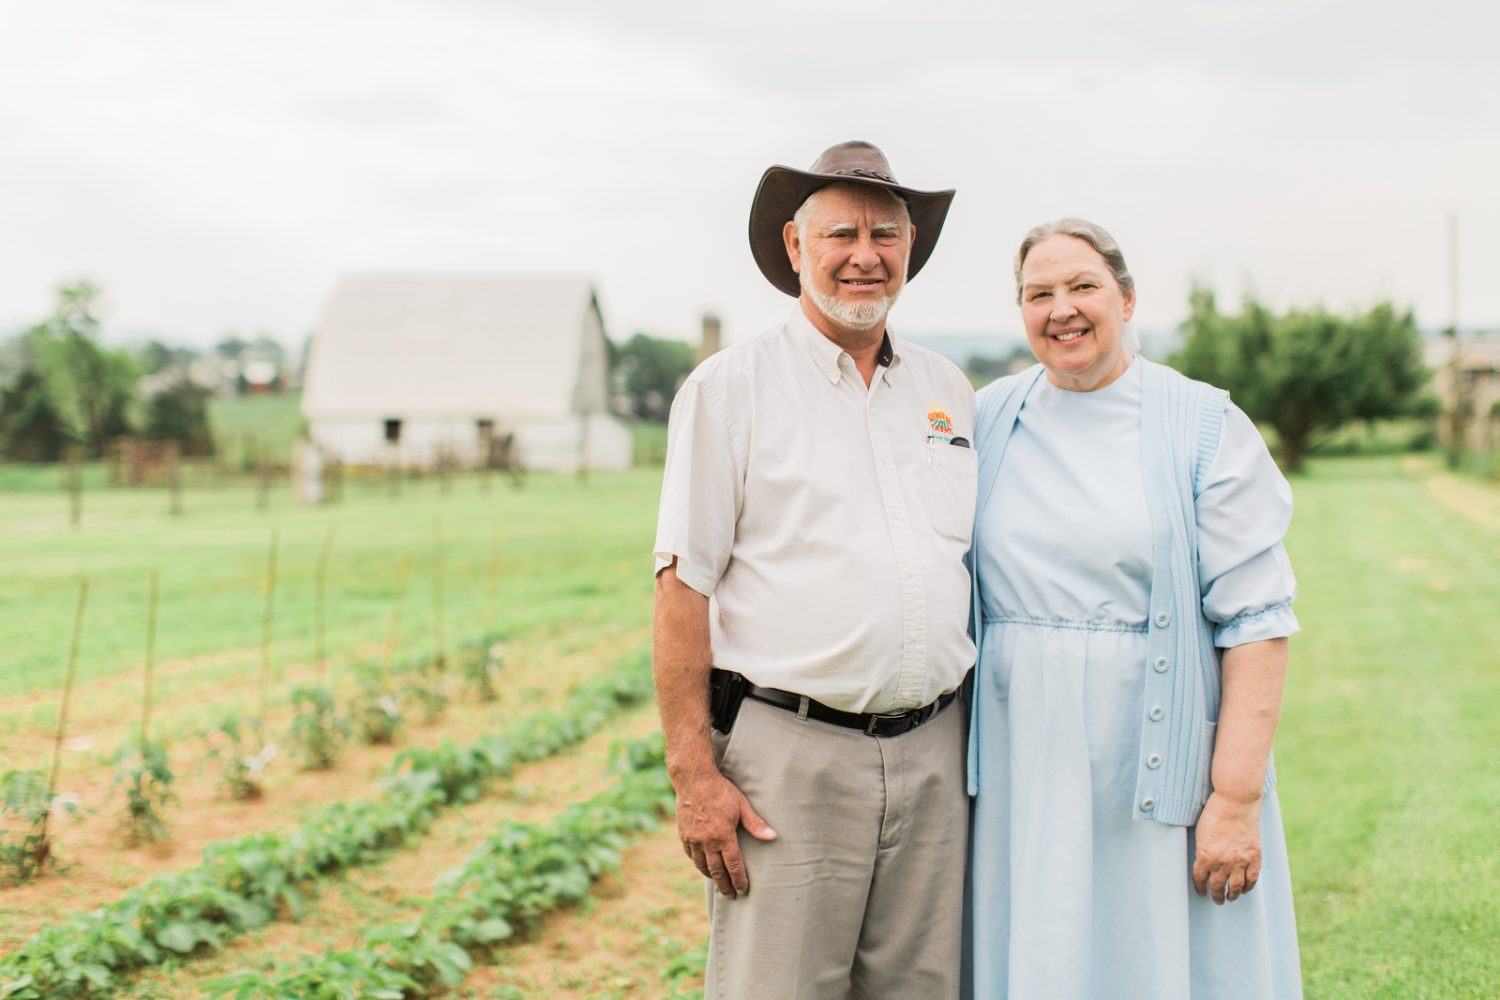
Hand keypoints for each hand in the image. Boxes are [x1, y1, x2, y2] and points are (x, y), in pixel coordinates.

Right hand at [674, 770, 776, 897]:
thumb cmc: (721, 791)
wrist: (694, 779)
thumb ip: (756, 824)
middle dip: (725, 885)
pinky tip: (703, 865)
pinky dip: (698, 863)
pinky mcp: (684, 835)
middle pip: (717, 871)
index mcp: (723, 836)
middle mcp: (707, 841)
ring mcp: (693, 839)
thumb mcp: (742, 805)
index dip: (739, 880)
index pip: (733, 865)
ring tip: (718, 883)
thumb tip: (773, 837)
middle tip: (731, 895)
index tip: (743, 890)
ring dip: (711, 876)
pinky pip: (691, 855)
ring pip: (702, 865)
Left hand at [1192, 791, 1261, 904]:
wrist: (1236, 803)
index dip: (1200, 888)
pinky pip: (1252, 879)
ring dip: (1232, 895)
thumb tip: (1204, 865)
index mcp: (1205, 856)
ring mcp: (1240, 862)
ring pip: (1236, 887)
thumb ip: (1203, 851)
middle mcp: (1222, 863)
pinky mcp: (1254, 858)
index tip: (1202, 892)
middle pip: (1218, 887)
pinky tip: (1245, 889)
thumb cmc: (1215, 814)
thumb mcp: (1200, 834)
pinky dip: (1248, 887)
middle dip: (1216, 896)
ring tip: (1230, 898)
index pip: (1200, 879)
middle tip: (1217, 900)